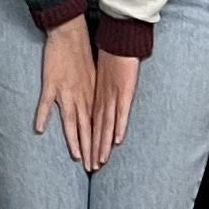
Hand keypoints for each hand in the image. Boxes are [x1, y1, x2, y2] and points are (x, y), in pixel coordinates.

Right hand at [34, 18, 99, 168]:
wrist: (70, 33)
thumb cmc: (81, 53)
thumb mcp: (92, 76)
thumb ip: (91, 94)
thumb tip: (94, 109)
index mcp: (91, 95)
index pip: (95, 125)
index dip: (97, 144)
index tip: (99, 160)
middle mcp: (81, 96)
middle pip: (86, 127)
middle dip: (90, 148)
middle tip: (92, 168)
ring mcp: (66, 91)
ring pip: (71, 120)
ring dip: (74, 139)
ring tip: (76, 156)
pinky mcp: (52, 82)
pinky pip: (46, 102)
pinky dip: (43, 115)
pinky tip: (39, 129)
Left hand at [86, 49, 142, 168]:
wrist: (117, 39)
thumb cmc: (109, 56)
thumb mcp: (100, 77)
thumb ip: (100, 92)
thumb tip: (100, 103)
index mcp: (95, 96)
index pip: (91, 124)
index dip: (88, 141)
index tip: (85, 158)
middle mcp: (101, 99)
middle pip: (96, 129)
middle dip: (94, 149)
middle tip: (91, 169)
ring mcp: (111, 96)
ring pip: (105, 125)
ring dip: (101, 144)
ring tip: (99, 161)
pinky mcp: (123, 91)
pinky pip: (120, 112)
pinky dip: (118, 126)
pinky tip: (117, 140)